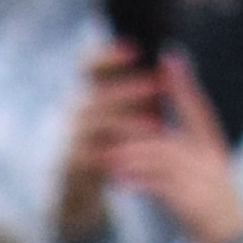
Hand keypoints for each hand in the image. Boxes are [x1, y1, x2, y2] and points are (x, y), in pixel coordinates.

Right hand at [54, 53, 151, 235]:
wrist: (75, 193)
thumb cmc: (109, 149)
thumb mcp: (123, 117)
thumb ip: (142, 92)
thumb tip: (172, 58)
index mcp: (91, 96)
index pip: (89, 67)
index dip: (108, 56)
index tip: (135, 50)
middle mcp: (76, 113)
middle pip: (96, 94)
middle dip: (128, 89)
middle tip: (157, 86)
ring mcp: (69, 139)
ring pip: (92, 122)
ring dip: (125, 120)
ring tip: (157, 125)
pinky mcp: (69, 166)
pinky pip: (88, 155)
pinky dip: (112, 153)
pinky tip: (136, 152)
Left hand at [116, 54, 242, 242]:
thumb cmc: (214, 218)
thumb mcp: (203, 181)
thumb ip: (185, 160)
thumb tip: (157, 141)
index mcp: (214, 152)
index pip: (199, 111)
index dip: (183, 86)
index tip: (169, 58)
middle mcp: (211, 161)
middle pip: (171, 132)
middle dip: (139, 124)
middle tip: (110, 111)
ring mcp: (204, 182)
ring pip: (163, 157)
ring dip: (131, 154)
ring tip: (105, 153)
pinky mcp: (194, 206)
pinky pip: (161, 187)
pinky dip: (138, 181)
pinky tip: (118, 179)